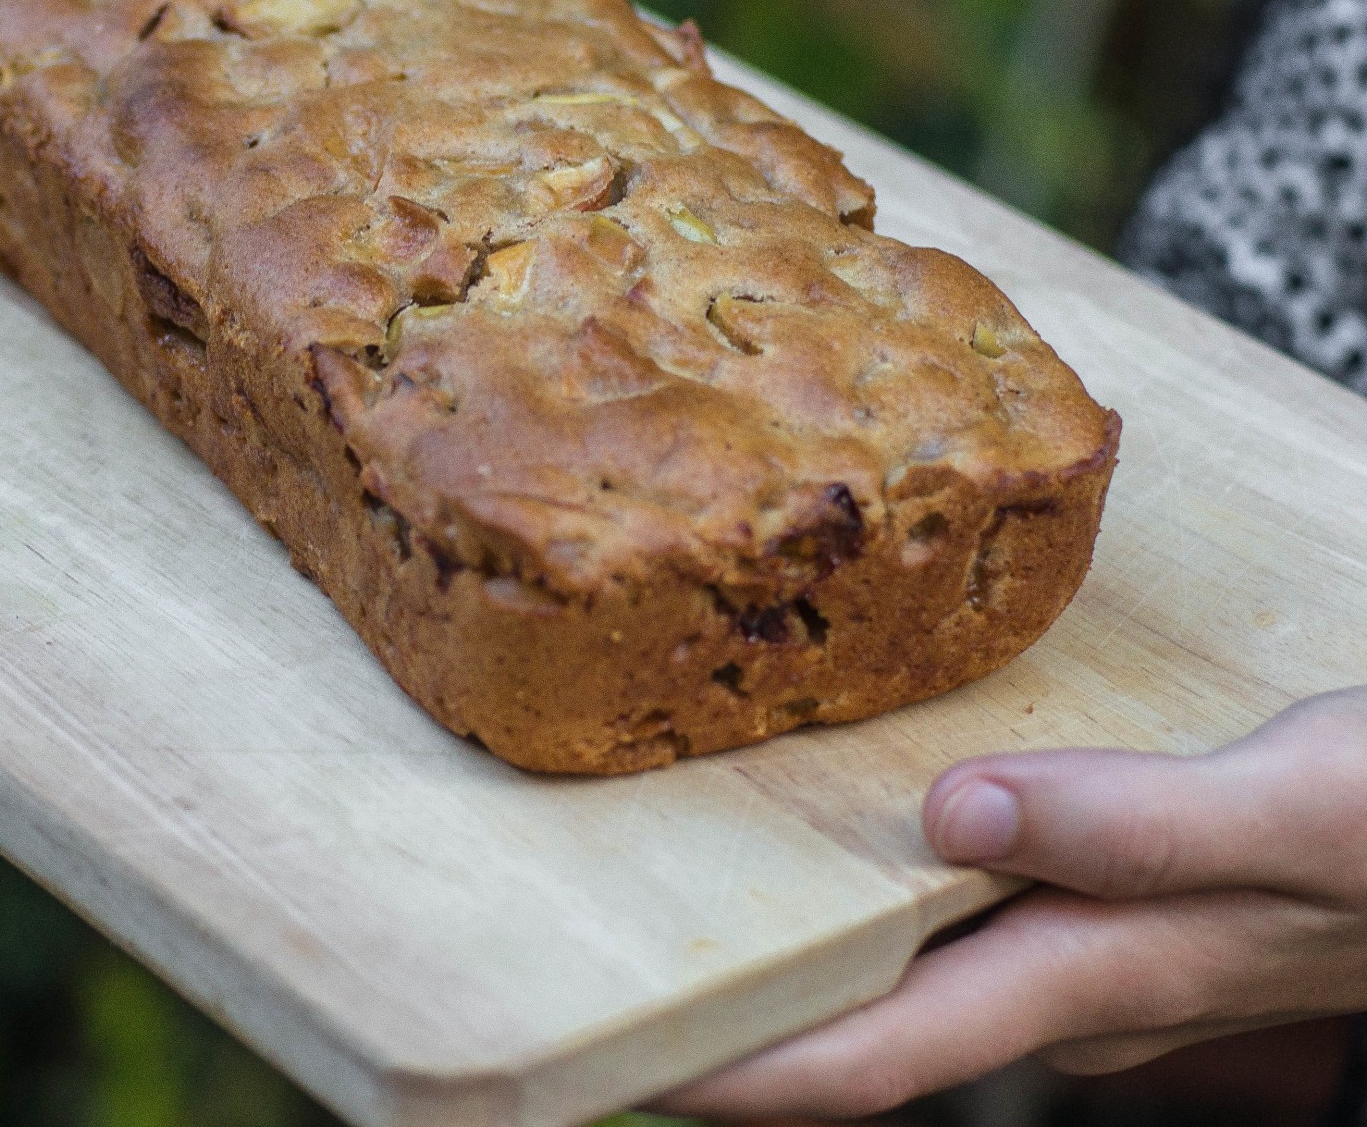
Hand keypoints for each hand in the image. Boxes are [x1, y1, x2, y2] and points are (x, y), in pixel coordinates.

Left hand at [658, 688, 1366, 1120]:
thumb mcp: (1278, 811)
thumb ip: (1126, 825)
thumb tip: (948, 817)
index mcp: (1088, 970)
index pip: (878, 1055)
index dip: (742, 1071)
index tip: (614, 1057)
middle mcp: (1067, 980)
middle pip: (870, 1027)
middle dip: (741, 1026)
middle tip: (605, 979)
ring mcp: (1086, 952)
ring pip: (910, 976)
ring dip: (800, 963)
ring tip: (684, 906)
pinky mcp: (1105, 905)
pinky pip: (958, 922)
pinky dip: (876, 903)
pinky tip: (841, 845)